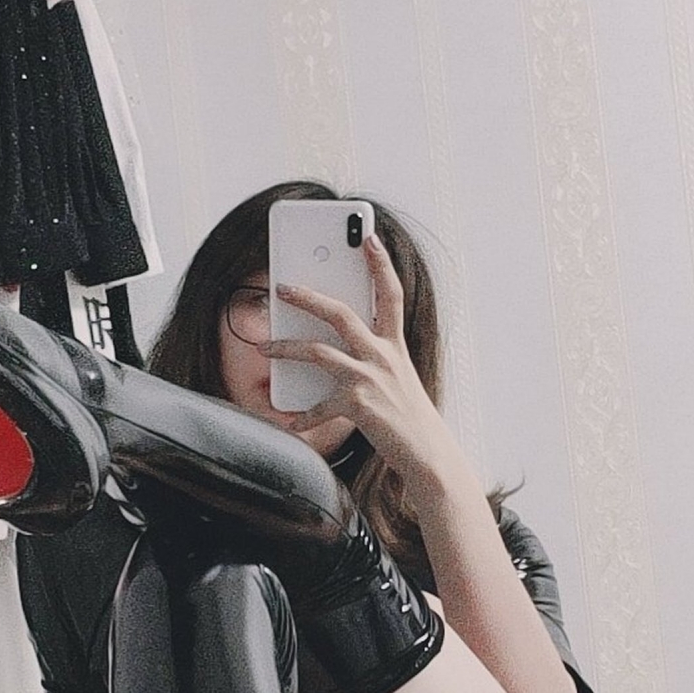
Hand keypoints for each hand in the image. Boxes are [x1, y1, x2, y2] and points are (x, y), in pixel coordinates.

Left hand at [265, 235, 463, 504]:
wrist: (429, 455)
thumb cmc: (409, 418)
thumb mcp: (397, 379)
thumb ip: (372, 359)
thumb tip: (334, 349)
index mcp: (394, 345)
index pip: (390, 293)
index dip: (380, 263)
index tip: (369, 237)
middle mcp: (383, 355)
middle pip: (340, 312)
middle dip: (307, 296)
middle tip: (282, 286)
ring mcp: (370, 378)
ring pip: (318, 351)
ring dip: (285, 347)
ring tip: (264, 348)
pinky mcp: (358, 404)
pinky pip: (320, 405)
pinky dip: (303, 414)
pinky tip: (292, 420)